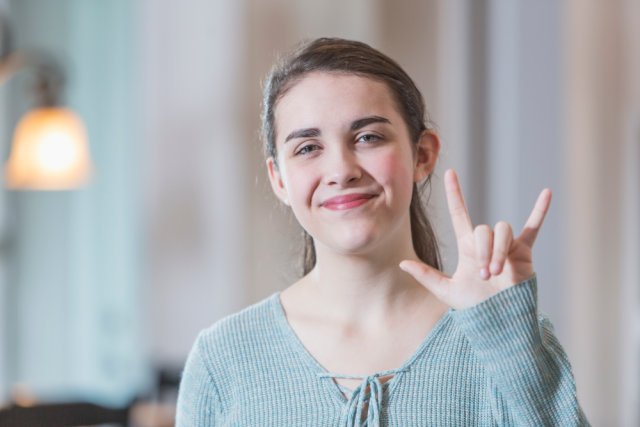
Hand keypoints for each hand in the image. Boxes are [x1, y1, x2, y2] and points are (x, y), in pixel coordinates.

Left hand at [399, 169, 551, 310]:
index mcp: (467, 246)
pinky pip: (533, 227)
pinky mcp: (524, 252)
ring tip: (496, 274)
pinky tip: (547, 193)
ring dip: (498, 251)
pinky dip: (540, 211)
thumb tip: (402, 263)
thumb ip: (425, 275)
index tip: (450, 173)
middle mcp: (486, 242)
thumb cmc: (472, 307)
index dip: (455, 193)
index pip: (459, 213)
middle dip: (483, 251)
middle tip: (484, 276)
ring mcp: (506, 245)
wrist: (498, 321)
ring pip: (502, 231)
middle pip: (483, 229)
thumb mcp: (445, 290)